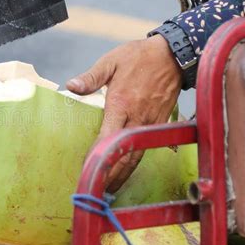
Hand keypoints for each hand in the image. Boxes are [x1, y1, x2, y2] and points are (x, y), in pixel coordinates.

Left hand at [67, 36, 181, 190]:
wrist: (173, 54)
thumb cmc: (138, 57)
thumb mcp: (111, 61)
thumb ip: (91, 77)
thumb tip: (71, 86)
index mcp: (121, 103)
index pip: (108, 137)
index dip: (99, 156)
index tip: (89, 170)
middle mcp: (137, 117)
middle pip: (124, 154)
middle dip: (112, 175)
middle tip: (99, 190)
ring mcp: (151, 122)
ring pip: (138, 154)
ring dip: (125, 173)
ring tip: (113, 187)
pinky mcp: (160, 122)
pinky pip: (148, 146)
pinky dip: (137, 161)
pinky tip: (129, 169)